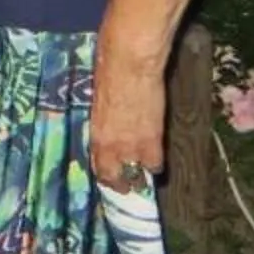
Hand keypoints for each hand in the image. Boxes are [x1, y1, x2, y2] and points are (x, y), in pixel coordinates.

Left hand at [90, 63, 166, 192]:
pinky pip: (155, 164)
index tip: (109, 178)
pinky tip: (157, 161)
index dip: (104, 175)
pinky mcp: (152, 141)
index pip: (97, 165)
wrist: (129, 65)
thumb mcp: (100, 100)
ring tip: (144, 178)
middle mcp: (110, 146)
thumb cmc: (109, 72)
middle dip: (120, 185)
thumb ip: (105, 119)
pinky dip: (156, 165)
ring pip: (136, 175)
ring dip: (140, 177)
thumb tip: (110, 123)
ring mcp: (132, 146)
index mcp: (95, 134)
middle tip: (126, 187)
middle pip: (113, 177)